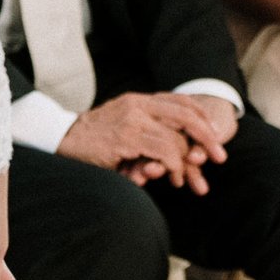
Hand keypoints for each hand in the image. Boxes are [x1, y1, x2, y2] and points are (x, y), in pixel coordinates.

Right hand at [59, 92, 232, 194]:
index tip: (214, 136)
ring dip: (186, 161)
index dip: (201, 118)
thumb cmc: (92, 140)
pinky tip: (171, 175)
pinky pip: (162, 149)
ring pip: (176, 136)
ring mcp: (133, 119)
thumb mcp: (122, 127)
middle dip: (207, 137)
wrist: (60, 138)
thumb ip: (146, 132)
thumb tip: (173, 151)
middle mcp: (139, 104)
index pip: (181, 102)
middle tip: (220, 157)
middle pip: (186, 115)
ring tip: (185, 178)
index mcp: (140, 100)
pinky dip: (172, 164)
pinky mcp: (126, 137)